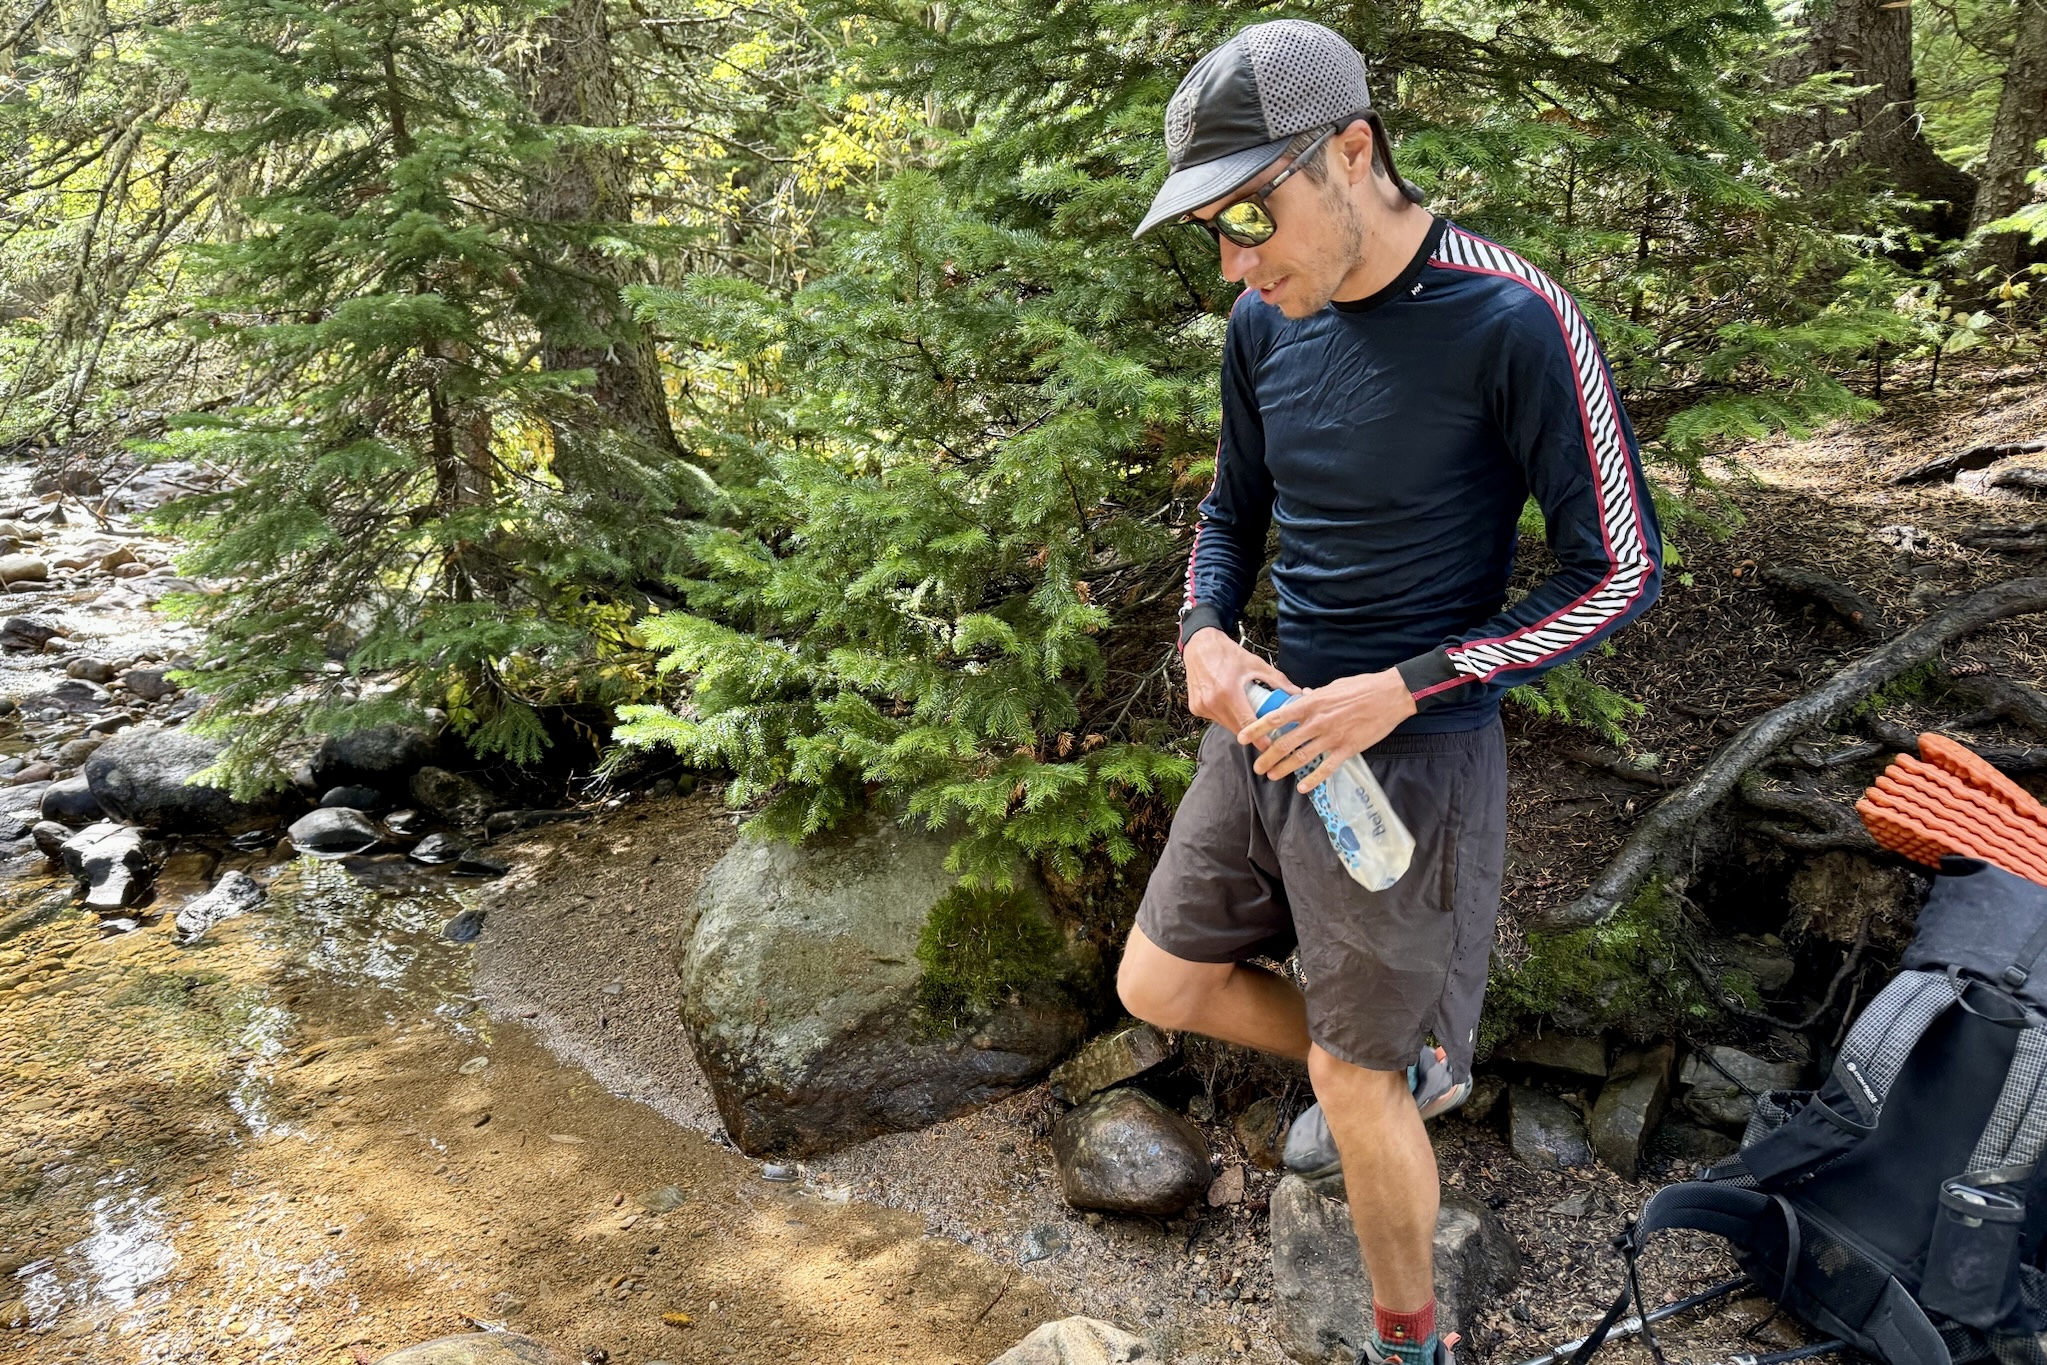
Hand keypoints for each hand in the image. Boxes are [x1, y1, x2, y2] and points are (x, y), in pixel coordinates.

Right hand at [1182, 628, 1295, 736]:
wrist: (1200, 646)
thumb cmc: (1228, 654)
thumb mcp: (1255, 664)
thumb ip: (1277, 680)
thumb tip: (1296, 692)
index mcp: (1229, 692)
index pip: (1246, 722)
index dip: (1259, 737)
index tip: (1269, 745)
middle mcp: (1213, 702)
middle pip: (1237, 728)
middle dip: (1251, 732)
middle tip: (1264, 731)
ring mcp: (1202, 707)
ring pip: (1226, 725)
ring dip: (1238, 724)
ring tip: (1247, 714)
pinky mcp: (1195, 709)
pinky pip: (1216, 719)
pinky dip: (1225, 717)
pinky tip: (1230, 705)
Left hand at [1235, 668, 1417, 792]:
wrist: (1391, 695)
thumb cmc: (1362, 687)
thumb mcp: (1333, 686)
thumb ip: (1315, 696)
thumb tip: (1301, 698)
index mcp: (1312, 703)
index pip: (1277, 717)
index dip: (1257, 728)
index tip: (1242, 737)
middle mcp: (1318, 722)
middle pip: (1285, 743)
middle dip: (1267, 756)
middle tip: (1257, 766)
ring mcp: (1332, 737)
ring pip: (1301, 757)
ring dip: (1284, 769)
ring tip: (1272, 776)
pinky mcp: (1348, 749)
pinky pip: (1327, 768)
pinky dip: (1313, 779)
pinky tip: (1303, 787)